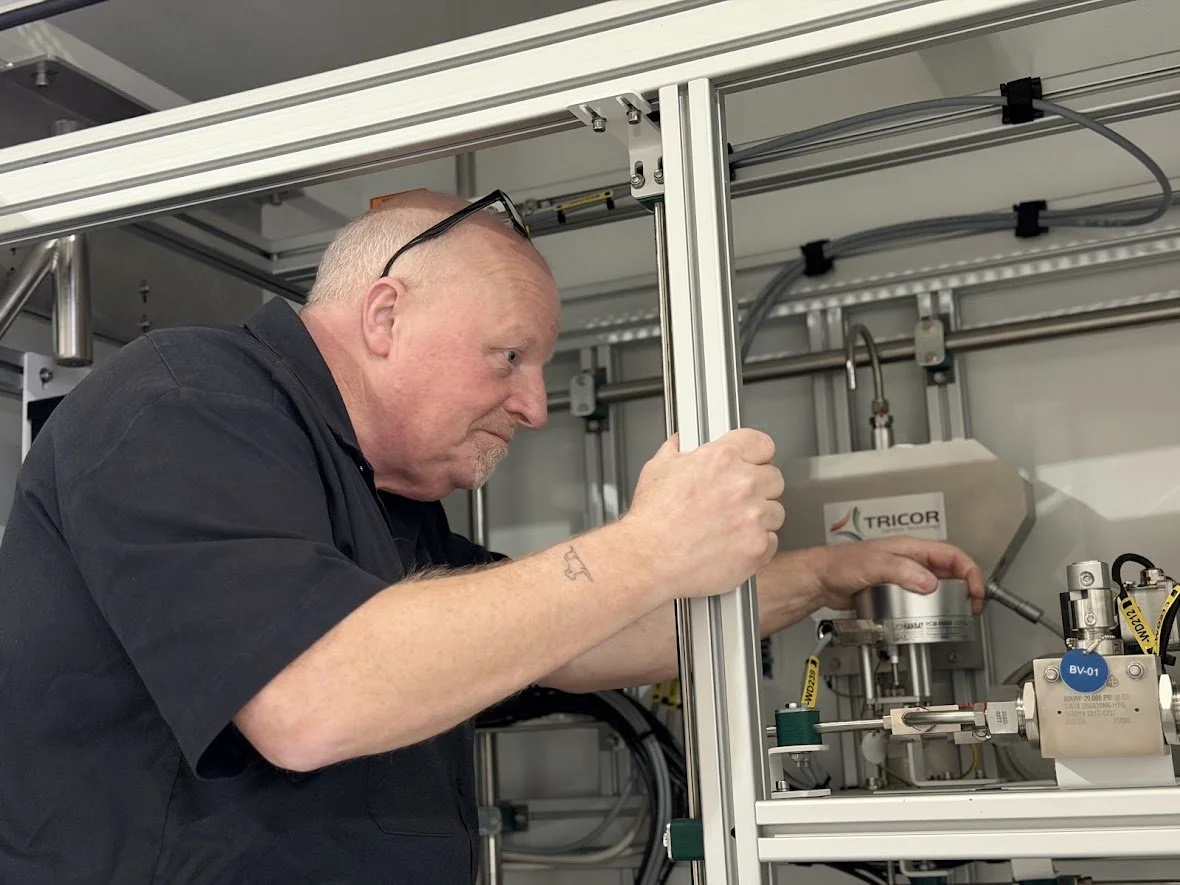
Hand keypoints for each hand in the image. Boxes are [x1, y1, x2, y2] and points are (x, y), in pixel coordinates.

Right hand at [625, 430, 784, 599]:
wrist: (648, 557)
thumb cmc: (652, 519)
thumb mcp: (657, 469)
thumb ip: (675, 451)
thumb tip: (678, 443)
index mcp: (721, 459)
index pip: (763, 444)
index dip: (756, 455)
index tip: (753, 463)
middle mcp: (742, 484)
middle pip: (774, 478)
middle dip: (759, 488)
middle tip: (738, 500)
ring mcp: (753, 516)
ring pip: (776, 511)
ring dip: (759, 518)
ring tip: (732, 526)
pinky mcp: (757, 546)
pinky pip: (772, 541)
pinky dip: (757, 545)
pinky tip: (734, 545)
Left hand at [808, 536, 984, 614]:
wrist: (821, 580)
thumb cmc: (840, 564)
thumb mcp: (875, 564)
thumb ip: (903, 571)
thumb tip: (929, 583)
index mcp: (910, 548)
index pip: (952, 555)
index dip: (969, 572)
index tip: (975, 592)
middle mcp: (910, 560)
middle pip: (949, 572)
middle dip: (964, 589)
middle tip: (969, 607)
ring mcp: (903, 576)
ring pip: (936, 587)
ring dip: (948, 600)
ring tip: (954, 615)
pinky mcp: (895, 591)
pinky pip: (919, 599)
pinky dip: (929, 608)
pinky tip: (928, 618)